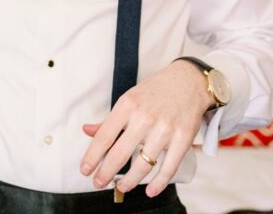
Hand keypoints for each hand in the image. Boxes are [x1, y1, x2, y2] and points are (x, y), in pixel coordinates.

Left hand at [81, 59, 209, 195]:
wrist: (187, 81)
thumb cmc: (155, 91)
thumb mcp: (129, 99)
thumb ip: (109, 119)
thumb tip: (87, 131)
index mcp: (127, 105)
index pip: (104, 136)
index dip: (92, 157)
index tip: (85, 170)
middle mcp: (144, 118)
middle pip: (119, 154)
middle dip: (106, 173)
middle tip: (98, 183)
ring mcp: (164, 130)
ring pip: (143, 165)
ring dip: (129, 182)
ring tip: (122, 187)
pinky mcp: (182, 140)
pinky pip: (168, 169)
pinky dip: (158, 184)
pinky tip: (150, 191)